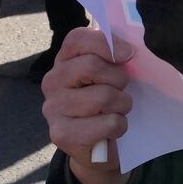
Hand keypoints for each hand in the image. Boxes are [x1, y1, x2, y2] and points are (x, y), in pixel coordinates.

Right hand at [42, 28, 135, 183]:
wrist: (99, 145)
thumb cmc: (110, 101)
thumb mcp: (115, 72)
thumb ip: (118, 55)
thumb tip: (129, 50)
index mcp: (65, 60)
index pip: (78, 38)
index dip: (107, 44)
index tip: (127, 55)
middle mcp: (52, 81)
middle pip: (91, 66)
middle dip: (118, 79)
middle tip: (120, 90)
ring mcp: (53, 108)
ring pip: (103, 96)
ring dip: (122, 105)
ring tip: (116, 111)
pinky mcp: (60, 134)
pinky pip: (107, 123)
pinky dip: (119, 126)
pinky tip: (110, 130)